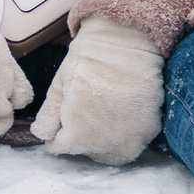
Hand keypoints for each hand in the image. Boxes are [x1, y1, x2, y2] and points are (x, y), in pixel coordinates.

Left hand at [33, 17, 163, 163]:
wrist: (127, 42)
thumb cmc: (88, 60)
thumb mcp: (59, 85)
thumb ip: (48, 117)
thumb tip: (43, 136)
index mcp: (78, 135)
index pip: (60, 147)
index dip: (57, 132)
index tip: (61, 118)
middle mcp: (105, 144)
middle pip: (86, 151)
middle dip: (80, 137)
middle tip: (83, 110)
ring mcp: (131, 140)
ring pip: (110, 151)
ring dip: (103, 138)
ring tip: (102, 111)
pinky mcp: (150, 131)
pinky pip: (132, 141)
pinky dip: (125, 132)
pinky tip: (120, 111)